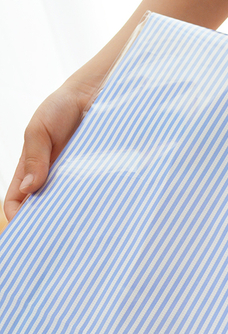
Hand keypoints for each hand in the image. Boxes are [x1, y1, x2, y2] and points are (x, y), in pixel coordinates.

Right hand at [3, 80, 95, 220]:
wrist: (96, 93)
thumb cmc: (61, 107)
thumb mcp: (40, 129)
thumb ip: (34, 157)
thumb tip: (28, 189)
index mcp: (32, 168)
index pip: (18, 201)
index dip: (18, 217)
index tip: (25, 232)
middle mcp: (54, 176)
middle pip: (46, 208)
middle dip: (47, 224)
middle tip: (56, 240)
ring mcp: (77, 175)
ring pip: (72, 203)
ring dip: (74, 215)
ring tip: (80, 230)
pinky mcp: (100, 171)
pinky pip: (97, 190)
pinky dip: (97, 201)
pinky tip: (103, 211)